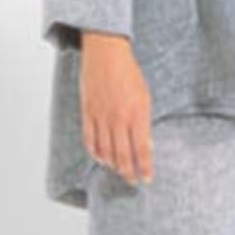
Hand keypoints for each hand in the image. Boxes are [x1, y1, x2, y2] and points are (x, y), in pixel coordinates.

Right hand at [80, 31, 153, 186]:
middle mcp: (118, 119)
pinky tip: (101, 158)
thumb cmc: (129, 72)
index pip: (141, 150)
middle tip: (132, 181)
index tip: (147, 179)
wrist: (106, 53)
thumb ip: (144, 122)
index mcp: (137, 113)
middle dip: (128, 172)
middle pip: (122, 156)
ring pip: (105, 151)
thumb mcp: (145, 96)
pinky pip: (89, 140)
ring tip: (119, 170)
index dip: (144, 167)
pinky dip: (95, 153)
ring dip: (113, 165)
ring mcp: (101, 117)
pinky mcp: (87, 113)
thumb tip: (147, 146)